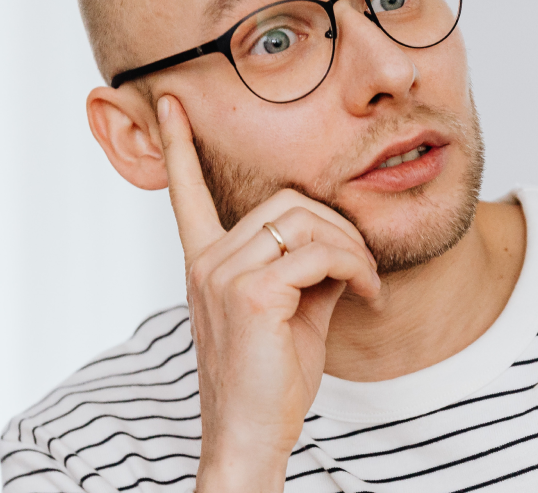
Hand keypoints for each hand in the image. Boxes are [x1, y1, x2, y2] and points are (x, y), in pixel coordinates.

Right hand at [157, 96, 379, 492]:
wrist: (252, 434)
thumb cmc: (270, 373)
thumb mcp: (290, 310)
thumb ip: (307, 266)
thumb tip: (342, 241)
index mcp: (207, 259)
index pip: (186, 192)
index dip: (179, 145)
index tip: (170, 103)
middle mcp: (208, 260)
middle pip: (286, 201)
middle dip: (337, 224)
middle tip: (362, 263)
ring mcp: (224, 274)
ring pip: (306, 222)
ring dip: (351, 247)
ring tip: (367, 281)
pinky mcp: (251, 294)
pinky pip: (320, 255)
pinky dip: (356, 268)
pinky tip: (367, 294)